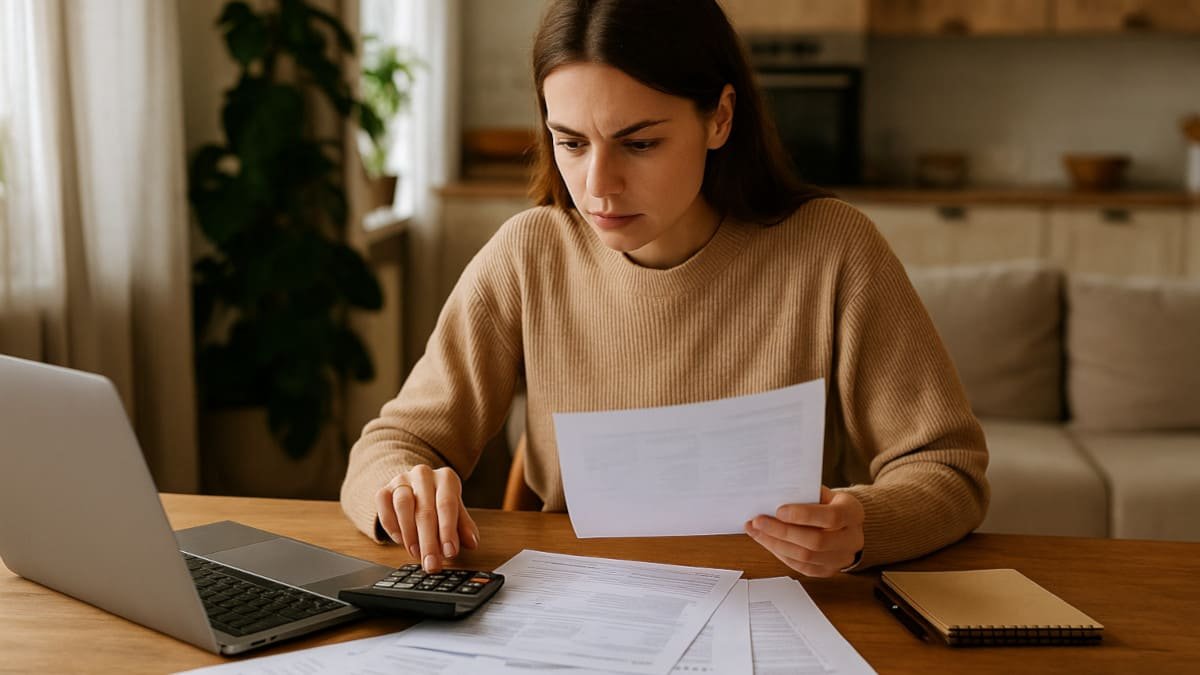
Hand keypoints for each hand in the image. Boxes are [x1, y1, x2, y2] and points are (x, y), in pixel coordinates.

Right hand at [375, 465, 479, 571]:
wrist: (415, 487)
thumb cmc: (438, 501)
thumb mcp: (455, 512)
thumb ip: (463, 526)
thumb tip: (472, 543)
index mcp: (446, 478)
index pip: (447, 504)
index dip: (448, 530)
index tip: (449, 552)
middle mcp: (424, 475)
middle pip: (425, 509)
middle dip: (429, 541)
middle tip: (431, 563)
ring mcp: (402, 480)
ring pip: (403, 505)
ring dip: (409, 534)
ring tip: (416, 553)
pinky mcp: (384, 489)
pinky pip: (384, 505)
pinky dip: (391, 525)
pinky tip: (400, 540)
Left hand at [744, 485, 863, 577]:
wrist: (845, 524)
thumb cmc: (828, 504)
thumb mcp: (823, 493)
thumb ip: (805, 494)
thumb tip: (774, 497)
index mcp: (852, 513)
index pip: (831, 517)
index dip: (803, 516)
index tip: (778, 510)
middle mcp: (852, 539)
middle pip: (816, 541)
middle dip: (782, 532)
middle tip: (758, 521)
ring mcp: (841, 559)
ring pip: (805, 558)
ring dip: (775, 544)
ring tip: (756, 531)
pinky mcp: (828, 571)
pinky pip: (801, 567)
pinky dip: (780, 554)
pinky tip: (766, 541)